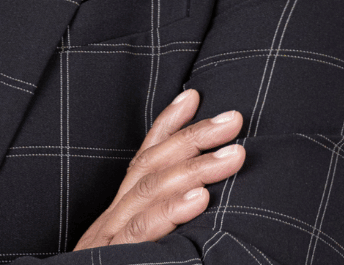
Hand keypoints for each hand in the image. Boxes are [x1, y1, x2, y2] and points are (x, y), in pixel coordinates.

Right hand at [73, 89, 245, 247]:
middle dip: (193, 137)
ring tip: (233, 154)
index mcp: (119, 215)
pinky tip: (199, 200)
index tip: (194, 95)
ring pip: (148, 191)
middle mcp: (112, 219)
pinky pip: (141, 234)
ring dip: (195, 168)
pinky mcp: (113, 260)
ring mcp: (110, 239)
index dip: (167, 124)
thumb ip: (158, 226)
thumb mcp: (139, 252)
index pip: (143, 158)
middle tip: (234, 119)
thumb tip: (204, 201)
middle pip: (151, 166)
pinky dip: (169, 212)